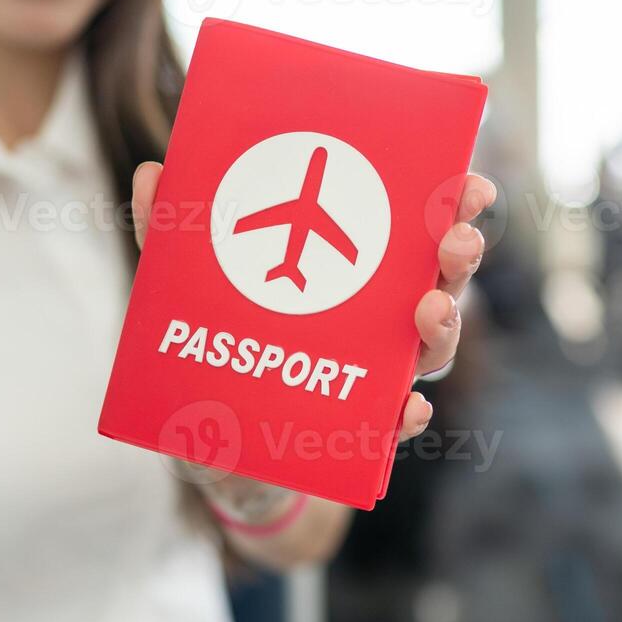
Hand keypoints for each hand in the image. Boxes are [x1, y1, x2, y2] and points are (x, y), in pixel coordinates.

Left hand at [129, 163, 496, 443]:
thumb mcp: (187, 288)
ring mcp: (377, 373)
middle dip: (458, 256)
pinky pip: (394, 422)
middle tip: (456, 240)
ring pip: (431, 347)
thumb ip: (171, 235)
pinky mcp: (361, 427)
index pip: (415, 227)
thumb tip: (150, 173)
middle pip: (440, 280)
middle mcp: (382, 318)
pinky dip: (404, 415)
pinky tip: (404, 407)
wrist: (215, 448)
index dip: (452, 203)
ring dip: (442, 326)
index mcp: (357, 269)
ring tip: (429, 309)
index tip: (470, 182)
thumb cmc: (215, 349)